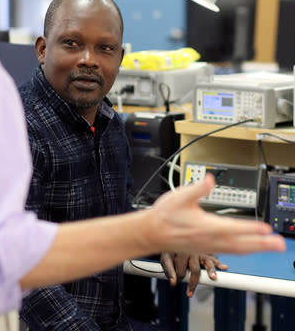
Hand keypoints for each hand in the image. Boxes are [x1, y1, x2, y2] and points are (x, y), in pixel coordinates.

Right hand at [147, 174, 285, 255]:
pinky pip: (231, 251)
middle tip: (279, 244)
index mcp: (205, 225)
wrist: (153, 232)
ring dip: (257, 248)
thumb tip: (210, 179)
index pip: (233, 228)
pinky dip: (244, 250)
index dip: (250, 229)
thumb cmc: (165, 215)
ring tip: (271, 246)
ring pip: (237, 250)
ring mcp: (209, 246)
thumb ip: (197, 188)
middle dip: (262, 243)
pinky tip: (249, 248)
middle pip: (241, 243)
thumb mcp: (180, 196)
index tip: (266, 228)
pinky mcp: (207, 248)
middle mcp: (209, 239)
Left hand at [160, 252, 227, 296]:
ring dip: (210, 270)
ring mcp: (200, 253)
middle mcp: (192, 252)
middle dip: (193, 282)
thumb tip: (172, 283)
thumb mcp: (166, 258)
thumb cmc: (171, 250)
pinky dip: (219, 263)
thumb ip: (168, 270)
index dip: (178, 278)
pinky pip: (214, 259)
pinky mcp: (207, 253)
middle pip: (194, 269)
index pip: (181, 269)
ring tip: (213, 278)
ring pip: (207, 263)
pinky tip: (224, 267)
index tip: (175, 284)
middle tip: (189, 294)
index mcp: (180, 253)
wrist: (177, 235)